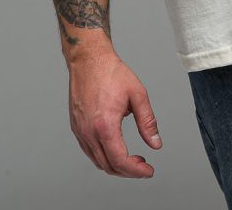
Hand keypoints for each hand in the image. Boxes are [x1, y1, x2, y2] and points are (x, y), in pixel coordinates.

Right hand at [68, 51, 161, 177]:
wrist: (89, 59)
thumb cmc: (111, 73)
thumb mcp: (138, 95)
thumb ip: (148, 122)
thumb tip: (155, 143)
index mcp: (105, 125)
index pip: (120, 161)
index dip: (136, 171)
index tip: (148, 171)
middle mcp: (89, 132)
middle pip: (108, 166)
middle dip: (128, 171)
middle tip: (143, 165)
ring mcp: (80, 131)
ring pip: (97, 161)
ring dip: (115, 165)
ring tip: (131, 158)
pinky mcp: (76, 127)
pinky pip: (89, 151)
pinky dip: (103, 157)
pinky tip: (115, 148)